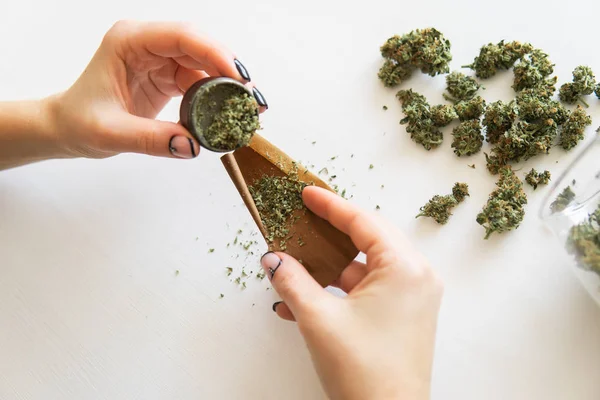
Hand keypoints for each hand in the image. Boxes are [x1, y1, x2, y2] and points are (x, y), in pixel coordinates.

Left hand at [52, 20, 266, 159]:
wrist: (67, 127)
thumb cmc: (79, 121)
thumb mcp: (111, 132)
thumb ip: (152, 139)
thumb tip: (192, 146)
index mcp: (129, 41)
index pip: (181, 36)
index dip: (215, 53)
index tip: (239, 79)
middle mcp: (147, 43)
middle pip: (200, 46)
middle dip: (230, 70)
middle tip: (252, 98)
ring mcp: (159, 58)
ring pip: (204, 63)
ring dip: (227, 85)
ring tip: (248, 108)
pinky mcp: (167, 76)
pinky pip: (199, 80)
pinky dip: (217, 96)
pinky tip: (230, 111)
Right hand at [260, 186, 443, 399]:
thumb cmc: (364, 373)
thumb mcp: (318, 319)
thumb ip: (292, 281)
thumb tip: (273, 258)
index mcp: (405, 269)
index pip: (363, 222)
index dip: (330, 205)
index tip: (307, 193)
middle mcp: (417, 277)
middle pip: (368, 238)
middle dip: (330, 232)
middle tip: (303, 217)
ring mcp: (414, 297)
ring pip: (366, 266)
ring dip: (330, 266)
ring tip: (296, 262)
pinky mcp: (405, 315)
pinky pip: (369, 289)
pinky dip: (340, 290)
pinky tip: (304, 299)